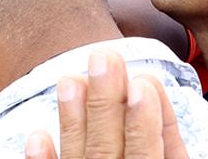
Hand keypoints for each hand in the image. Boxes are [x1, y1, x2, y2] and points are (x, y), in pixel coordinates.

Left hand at [23, 51, 190, 158]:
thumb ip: (170, 148)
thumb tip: (151, 91)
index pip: (148, 156)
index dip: (146, 124)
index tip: (143, 84)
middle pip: (107, 149)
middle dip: (106, 104)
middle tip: (104, 58)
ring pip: (78, 158)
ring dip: (73, 121)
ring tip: (70, 80)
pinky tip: (37, 135)